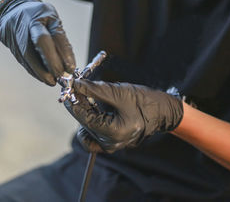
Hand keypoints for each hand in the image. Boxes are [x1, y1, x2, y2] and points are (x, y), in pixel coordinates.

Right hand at [0, 0, 75, 85]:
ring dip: (41, 72)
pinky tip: (41, 76)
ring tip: (52, 81)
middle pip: (40, 44)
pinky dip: (33, 70)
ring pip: (28, 56)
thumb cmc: (38, 15)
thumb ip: (59, 38)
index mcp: (41, 14)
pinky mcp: (10, 44)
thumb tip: (68, 63)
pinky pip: (22, 60)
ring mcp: (15, 33)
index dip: (64, 52)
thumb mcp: (52, 19)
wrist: (12, 8)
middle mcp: (27, 22)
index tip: (70, 67)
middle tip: (60, 76)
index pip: (55, 34)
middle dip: (51, 63)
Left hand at [64, 80, 183, 152]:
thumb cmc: (145, 102)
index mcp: (113, 134)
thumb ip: (94, 90)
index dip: (73, 103)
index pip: (84, 118)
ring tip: (87, 96)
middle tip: (76, 89)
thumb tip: (75, 84)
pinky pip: (92, 135)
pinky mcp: (110, 141)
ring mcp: (110, 145)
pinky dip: (90, 120)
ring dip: (84, 111)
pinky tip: (93, 107)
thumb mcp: (118, 93)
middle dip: (79, 105)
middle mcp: (111, 144)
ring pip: (87, 128)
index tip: (68, 89)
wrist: (162, 111)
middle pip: (84, 124)